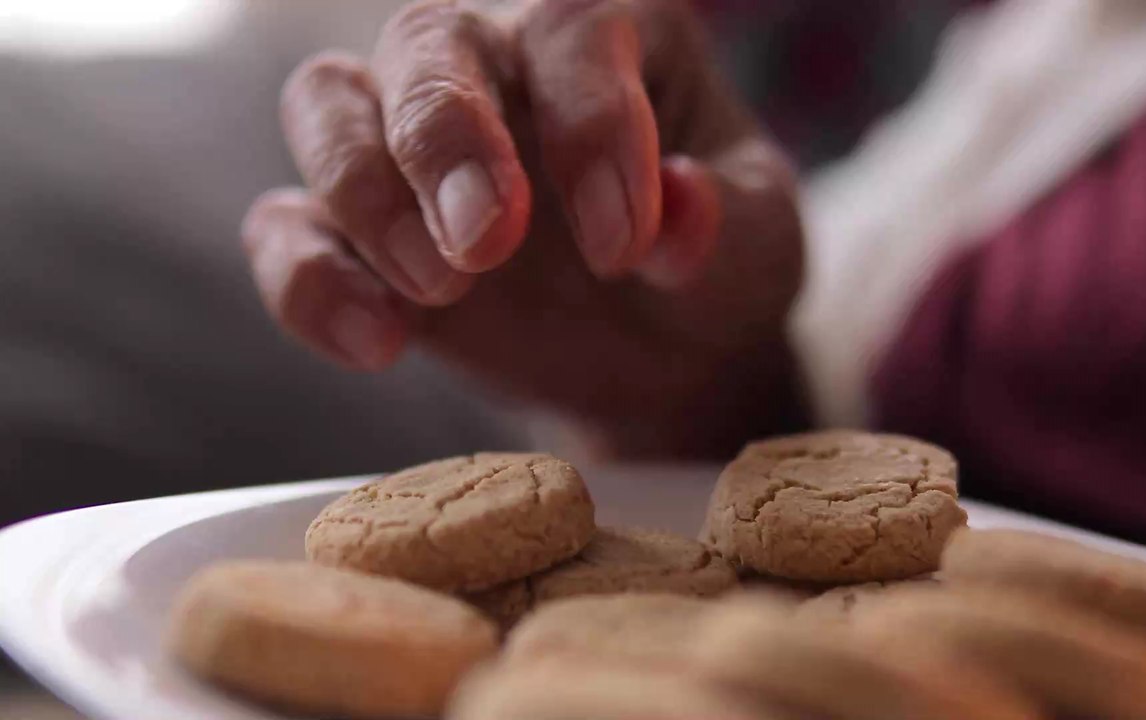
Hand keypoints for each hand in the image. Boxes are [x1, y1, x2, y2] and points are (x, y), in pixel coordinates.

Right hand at [240, 0, 805, 457]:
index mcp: (608, 39)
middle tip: (488, 241)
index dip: (590, 124)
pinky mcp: (362, 235)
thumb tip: (679, 210)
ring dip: (365, 194)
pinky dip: (308, 280)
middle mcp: (499, 67)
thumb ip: (726, 225)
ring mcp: (415, 147)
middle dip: (445, 137)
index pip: (572, 29)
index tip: (624, 245)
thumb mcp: (755, 251)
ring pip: (330, 103)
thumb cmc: (710, 271)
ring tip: (442, 291)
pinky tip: (377, 343)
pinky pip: (288, 227)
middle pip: (428, 40)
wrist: (658, 354)